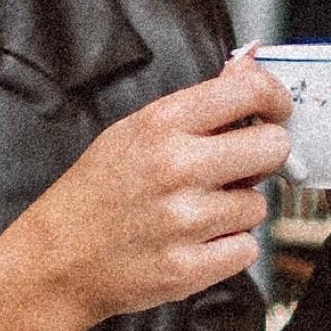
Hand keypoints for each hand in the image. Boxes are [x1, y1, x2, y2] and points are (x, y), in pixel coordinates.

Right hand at [0, 55, 291, 330]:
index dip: (275, 99)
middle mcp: (176, 168)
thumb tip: (252, 62)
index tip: (275, 112)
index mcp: (161, 124)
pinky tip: (194, 243)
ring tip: (196, 212)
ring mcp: (183, 221)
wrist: (55, 260)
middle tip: (236, 169)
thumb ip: (198, 102)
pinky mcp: (188, 269)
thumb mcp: (134, 130)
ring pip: (259, 206)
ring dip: (237, 210)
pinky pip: (246, 250)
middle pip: (273, 147)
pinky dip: (227, 249)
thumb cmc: (95, 192)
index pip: (249, 91)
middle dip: (261, 158)